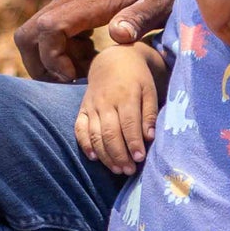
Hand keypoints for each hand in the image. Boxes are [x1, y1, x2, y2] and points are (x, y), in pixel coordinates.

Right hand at [14, 0, 180, 82]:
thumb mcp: (160, 0)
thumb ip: (138, 18)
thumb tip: (117, 34)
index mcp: (88, 0)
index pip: (48, 29)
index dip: (53, 58)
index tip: (75, 76)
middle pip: (27, 36)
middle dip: (40, 66)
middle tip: (72, 80)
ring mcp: (66, 0)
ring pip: (35, 36)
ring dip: (52, 60)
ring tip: (87, 67)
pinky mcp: (69, 4)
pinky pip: (48, 31)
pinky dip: (60, 50)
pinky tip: (90, 54)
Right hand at [72, 44, 161, 172]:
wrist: (112, 60)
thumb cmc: (136, 78)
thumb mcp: (149, 90)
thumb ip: (150, 113)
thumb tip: (149, 137)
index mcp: (126, 95)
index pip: (129, 123)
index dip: (133, 143)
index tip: (140, 158)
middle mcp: (106, 102)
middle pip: (110, 133)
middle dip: (120, 154)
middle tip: (129, 170)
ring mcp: (92, 106)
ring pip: (95, 135)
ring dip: (105, 155)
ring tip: (117, 169)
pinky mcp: (82, 109)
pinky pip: (79, 129)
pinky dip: (85, 144)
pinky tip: (94, 158)